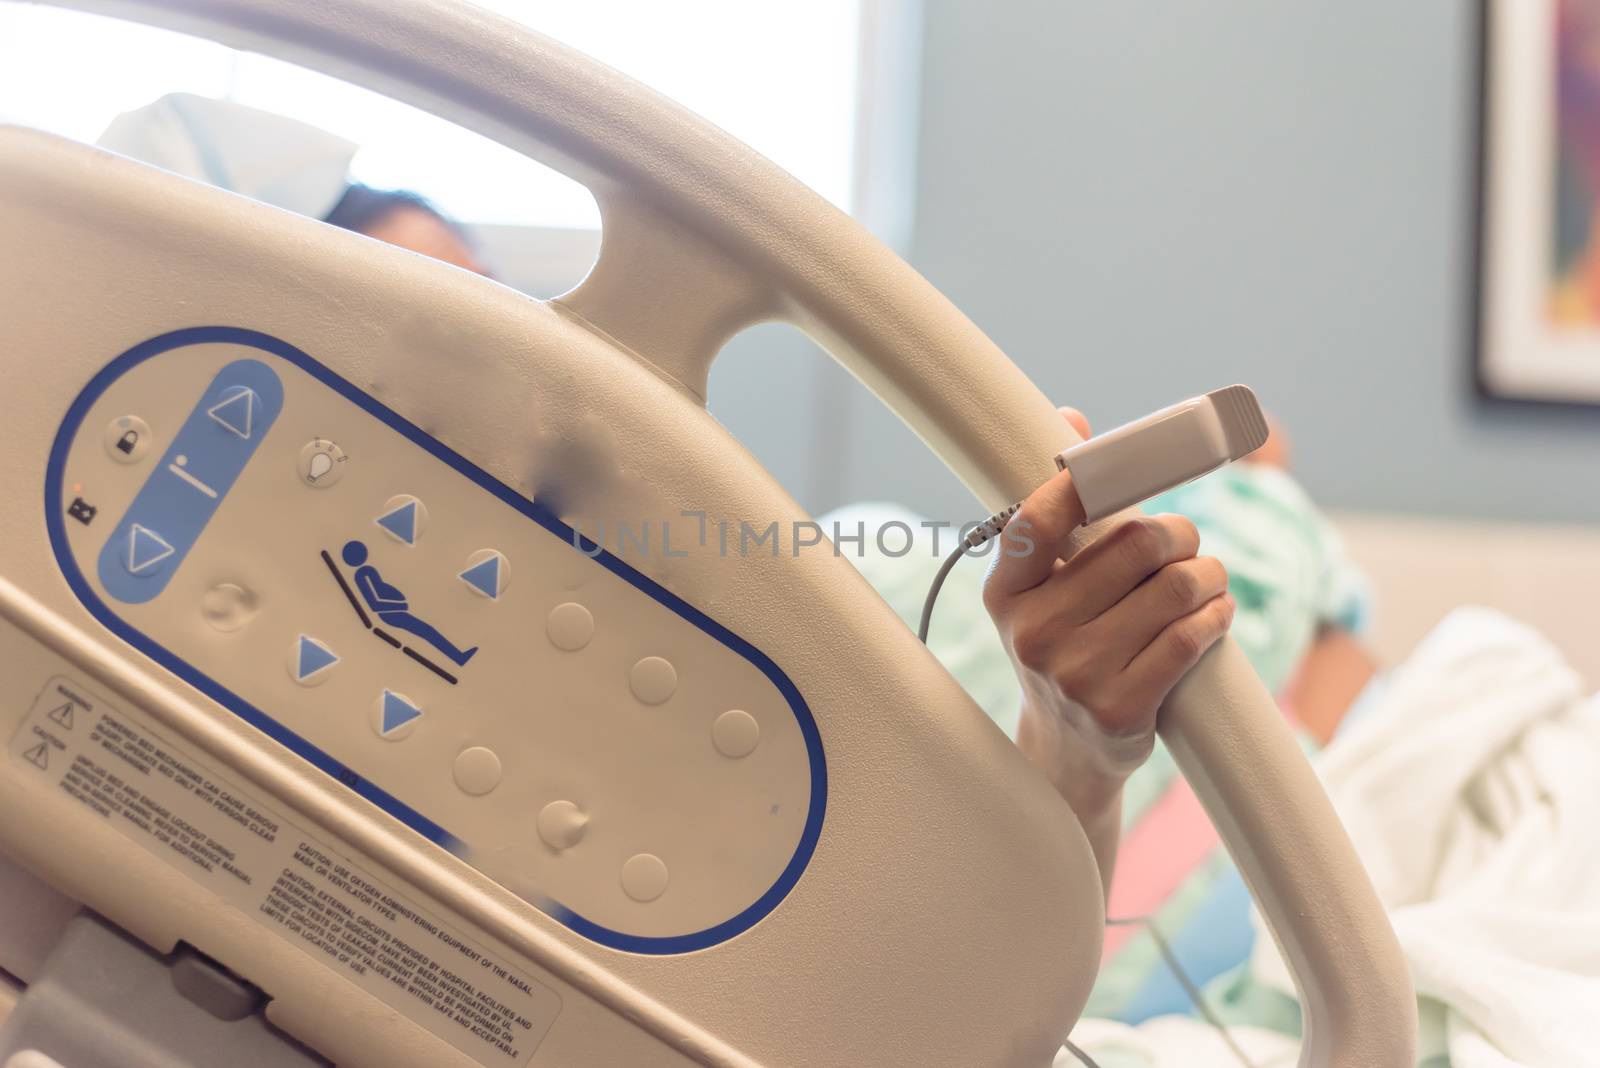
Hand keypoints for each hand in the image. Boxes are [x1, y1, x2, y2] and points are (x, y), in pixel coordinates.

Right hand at [983, 409, 1234, 812]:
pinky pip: (1192, 636)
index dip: (1089, 483)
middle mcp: (1032, 632)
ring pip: (1176, 588)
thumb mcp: (1047, 587)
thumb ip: (1063, 509)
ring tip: (1205, 581)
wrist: (1068, 754)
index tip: (1124, 474)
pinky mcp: (1121, 708)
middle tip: (1184, 545)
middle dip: (1176, 535)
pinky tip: (1215, 614)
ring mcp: (1075, 674)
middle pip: (1135, 544)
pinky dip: (1216, 615)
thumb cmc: (1068, 646)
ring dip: (1207, 575)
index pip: (1043, 518)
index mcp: (1006, 593)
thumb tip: (1072, 415)